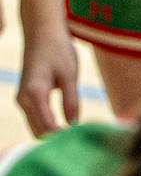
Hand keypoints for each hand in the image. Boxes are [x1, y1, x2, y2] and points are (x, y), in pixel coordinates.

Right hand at [17, 19, 79, 136]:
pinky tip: (69, 127)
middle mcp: (24, 99)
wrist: (41, 33)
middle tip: (82, 142)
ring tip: (78, 136)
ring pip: (37, 128)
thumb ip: (71, 100)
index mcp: (35, 93)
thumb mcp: (70, 75)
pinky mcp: (27, 98)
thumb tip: (73, 125)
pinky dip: (50, 126)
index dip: (64, 138)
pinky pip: (37, 119)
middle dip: (58, 140)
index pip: (47, 127)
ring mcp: (23, 99)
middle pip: (39, 132)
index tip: (83, 141)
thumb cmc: (58, 50)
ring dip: (54, 135)